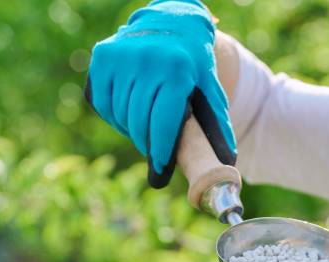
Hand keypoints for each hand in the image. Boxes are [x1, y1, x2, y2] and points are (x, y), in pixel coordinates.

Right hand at [85, 0, 236, 187]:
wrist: (173, 24)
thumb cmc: (194, 66)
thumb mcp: (210, 90)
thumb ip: (217, 125)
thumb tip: (226, 162)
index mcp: (176, 71)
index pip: (163, 123)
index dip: (160, 151)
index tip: (159, 171)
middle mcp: (146, 60)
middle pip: (139, 122)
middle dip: (146, 143)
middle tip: (154, 151)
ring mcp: (121, 56)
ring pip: (119, 114)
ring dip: (130, 130)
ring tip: (144, 128)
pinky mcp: (103, 56)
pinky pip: (102, 102)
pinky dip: (113, 115)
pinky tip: (127, 112)